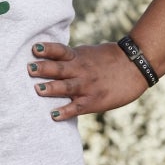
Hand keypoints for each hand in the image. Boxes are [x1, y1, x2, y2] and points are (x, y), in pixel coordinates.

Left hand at [27, 40, 148, 119]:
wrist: (136, 66)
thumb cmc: (109, 59)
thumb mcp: (88, 53)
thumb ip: (70, 57)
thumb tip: (49, 56)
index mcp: (78, 56)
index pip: (60, 51)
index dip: (47, 49)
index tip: (34, 48)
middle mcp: (81, 70)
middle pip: (60, 68)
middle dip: (44, 68)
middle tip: (29, 69)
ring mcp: (87, 86)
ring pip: (66, 87)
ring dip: (51, 88)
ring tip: (38, 89)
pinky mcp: (93, 101)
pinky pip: (76, 107)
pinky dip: (65, 111)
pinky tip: (53, 115)